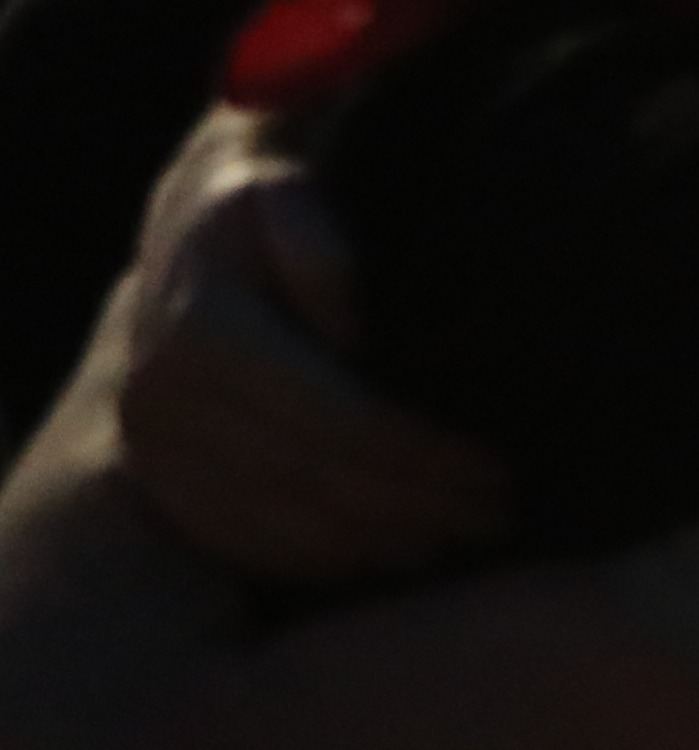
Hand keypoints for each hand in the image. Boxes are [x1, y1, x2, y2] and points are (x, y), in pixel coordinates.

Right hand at [105, 148, 509, 588]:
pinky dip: (319, 556)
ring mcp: (149, 446)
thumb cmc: (262, 204)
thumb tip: (348, 330)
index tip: (495, 468)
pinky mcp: (151, 478)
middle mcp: (162, 397)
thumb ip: (319, 247)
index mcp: (204, 331)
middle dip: (419, 504)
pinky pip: (241, 539)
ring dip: (380, 540)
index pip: (339, 419)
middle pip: (319, 479)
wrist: (183, 229)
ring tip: (460, 537)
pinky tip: (384, 552)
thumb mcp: (286, 193)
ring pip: (283, 522)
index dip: (425, 453)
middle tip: (499, 513)